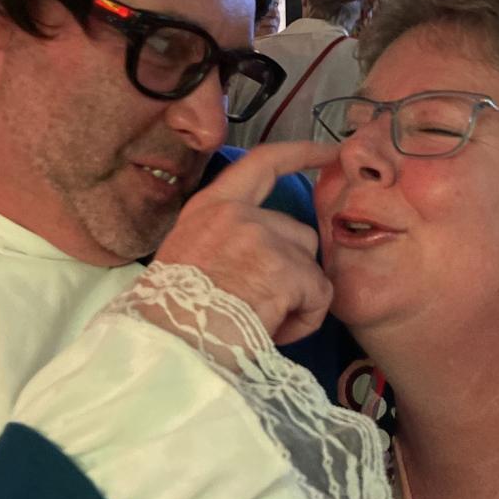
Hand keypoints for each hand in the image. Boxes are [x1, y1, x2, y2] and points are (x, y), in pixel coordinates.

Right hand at [155, 140, 337, 344]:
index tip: (329, 151)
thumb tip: (252, 255)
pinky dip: (305, 319)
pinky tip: (275, 331)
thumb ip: (222, 240)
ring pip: (310, 267)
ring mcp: (266, 240)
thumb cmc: (171, 315)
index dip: (300, 154)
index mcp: (210, 207)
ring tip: (264, 321)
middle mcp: (239, 214)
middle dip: (292, 269)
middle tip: (262, 304)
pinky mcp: (289, 271)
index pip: (263, 163)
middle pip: (297, 232)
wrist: (169, 347)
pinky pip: (319, 296)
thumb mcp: (185, 256)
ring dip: (297, 297)